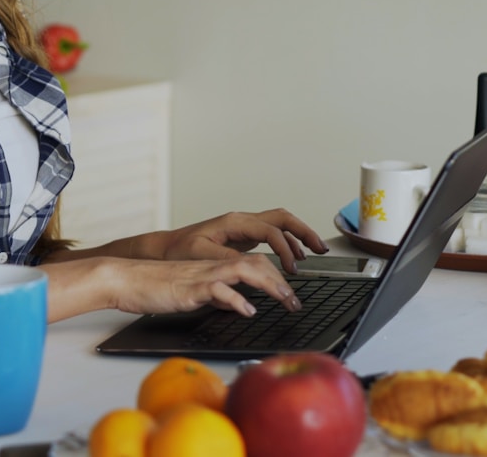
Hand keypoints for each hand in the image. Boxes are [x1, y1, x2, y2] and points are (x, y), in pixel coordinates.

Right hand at [101, 254, 303, 316]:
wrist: (126, 279)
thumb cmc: (155, 287)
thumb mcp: (194, 292)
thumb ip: (217, 295)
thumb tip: (237, 305)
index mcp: (214, 267)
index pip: (253, 263)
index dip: (276, 276)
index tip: (290, 295)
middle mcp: (212, 267)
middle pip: (257, 263)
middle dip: (282, 281)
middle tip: (296, 302)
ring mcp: (201, 276)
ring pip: (244, 270)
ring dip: (270, 285)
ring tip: (286, 301)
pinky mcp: (189, 288)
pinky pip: (218, 290)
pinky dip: (237, 300)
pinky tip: (248, 311)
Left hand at [150, 208, 328, 272]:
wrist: (165, 248)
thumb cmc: (179, 250)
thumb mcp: (202, 256)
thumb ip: (228, 259)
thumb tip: (253, 267)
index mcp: (234, 222)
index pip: (270, 230)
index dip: (285, 249)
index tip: (291, 269)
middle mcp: (241, 221)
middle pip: (282, 218)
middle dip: (304, 231)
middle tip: (321, 247)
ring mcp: (243, 227)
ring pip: (279, 224)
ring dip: (298, 236)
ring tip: (315, 252)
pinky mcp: (242, 237)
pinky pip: (272, 235)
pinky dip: (286, 244)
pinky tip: (293, 258)